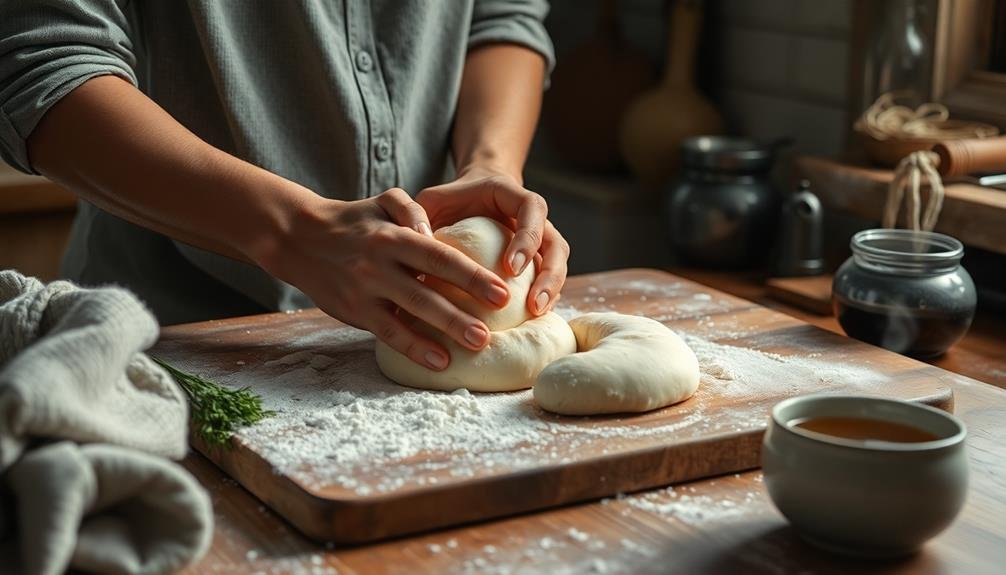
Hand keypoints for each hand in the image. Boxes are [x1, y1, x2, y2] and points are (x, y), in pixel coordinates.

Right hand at [261, 188, 510, 370]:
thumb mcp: (383, 201)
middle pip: (428, 289)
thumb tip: (435, 233)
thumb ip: (412, 209)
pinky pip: (388, 332)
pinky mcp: (355, 310)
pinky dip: (415, 348)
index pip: (440, 255)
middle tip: (494, 328)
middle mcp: (380, 262)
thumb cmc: (354, 221)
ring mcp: (366, 289)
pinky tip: (440, 361)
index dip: (471, 276)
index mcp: (393, 235)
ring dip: (445, 331)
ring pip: (411, 313)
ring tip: (477, 344)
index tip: (501, 292)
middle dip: (463, 310)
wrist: (300, 236)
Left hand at [416, 166, 569, 315]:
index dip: (526, 238)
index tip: (510, 268)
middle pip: (556, 243)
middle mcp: (534, 218)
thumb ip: (421, 214)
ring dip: (552, 290)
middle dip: (549, 274)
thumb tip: (414, 244)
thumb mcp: (433, 201)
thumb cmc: (450, 201)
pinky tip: (530, 320)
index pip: (531, 209)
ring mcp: (540, 240)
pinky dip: (546, 298)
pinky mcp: (538, 261)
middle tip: (532, 303)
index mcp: (512, 196)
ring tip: (536, 314)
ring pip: (559, 263)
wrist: (471, 200)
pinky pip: (551, 280)